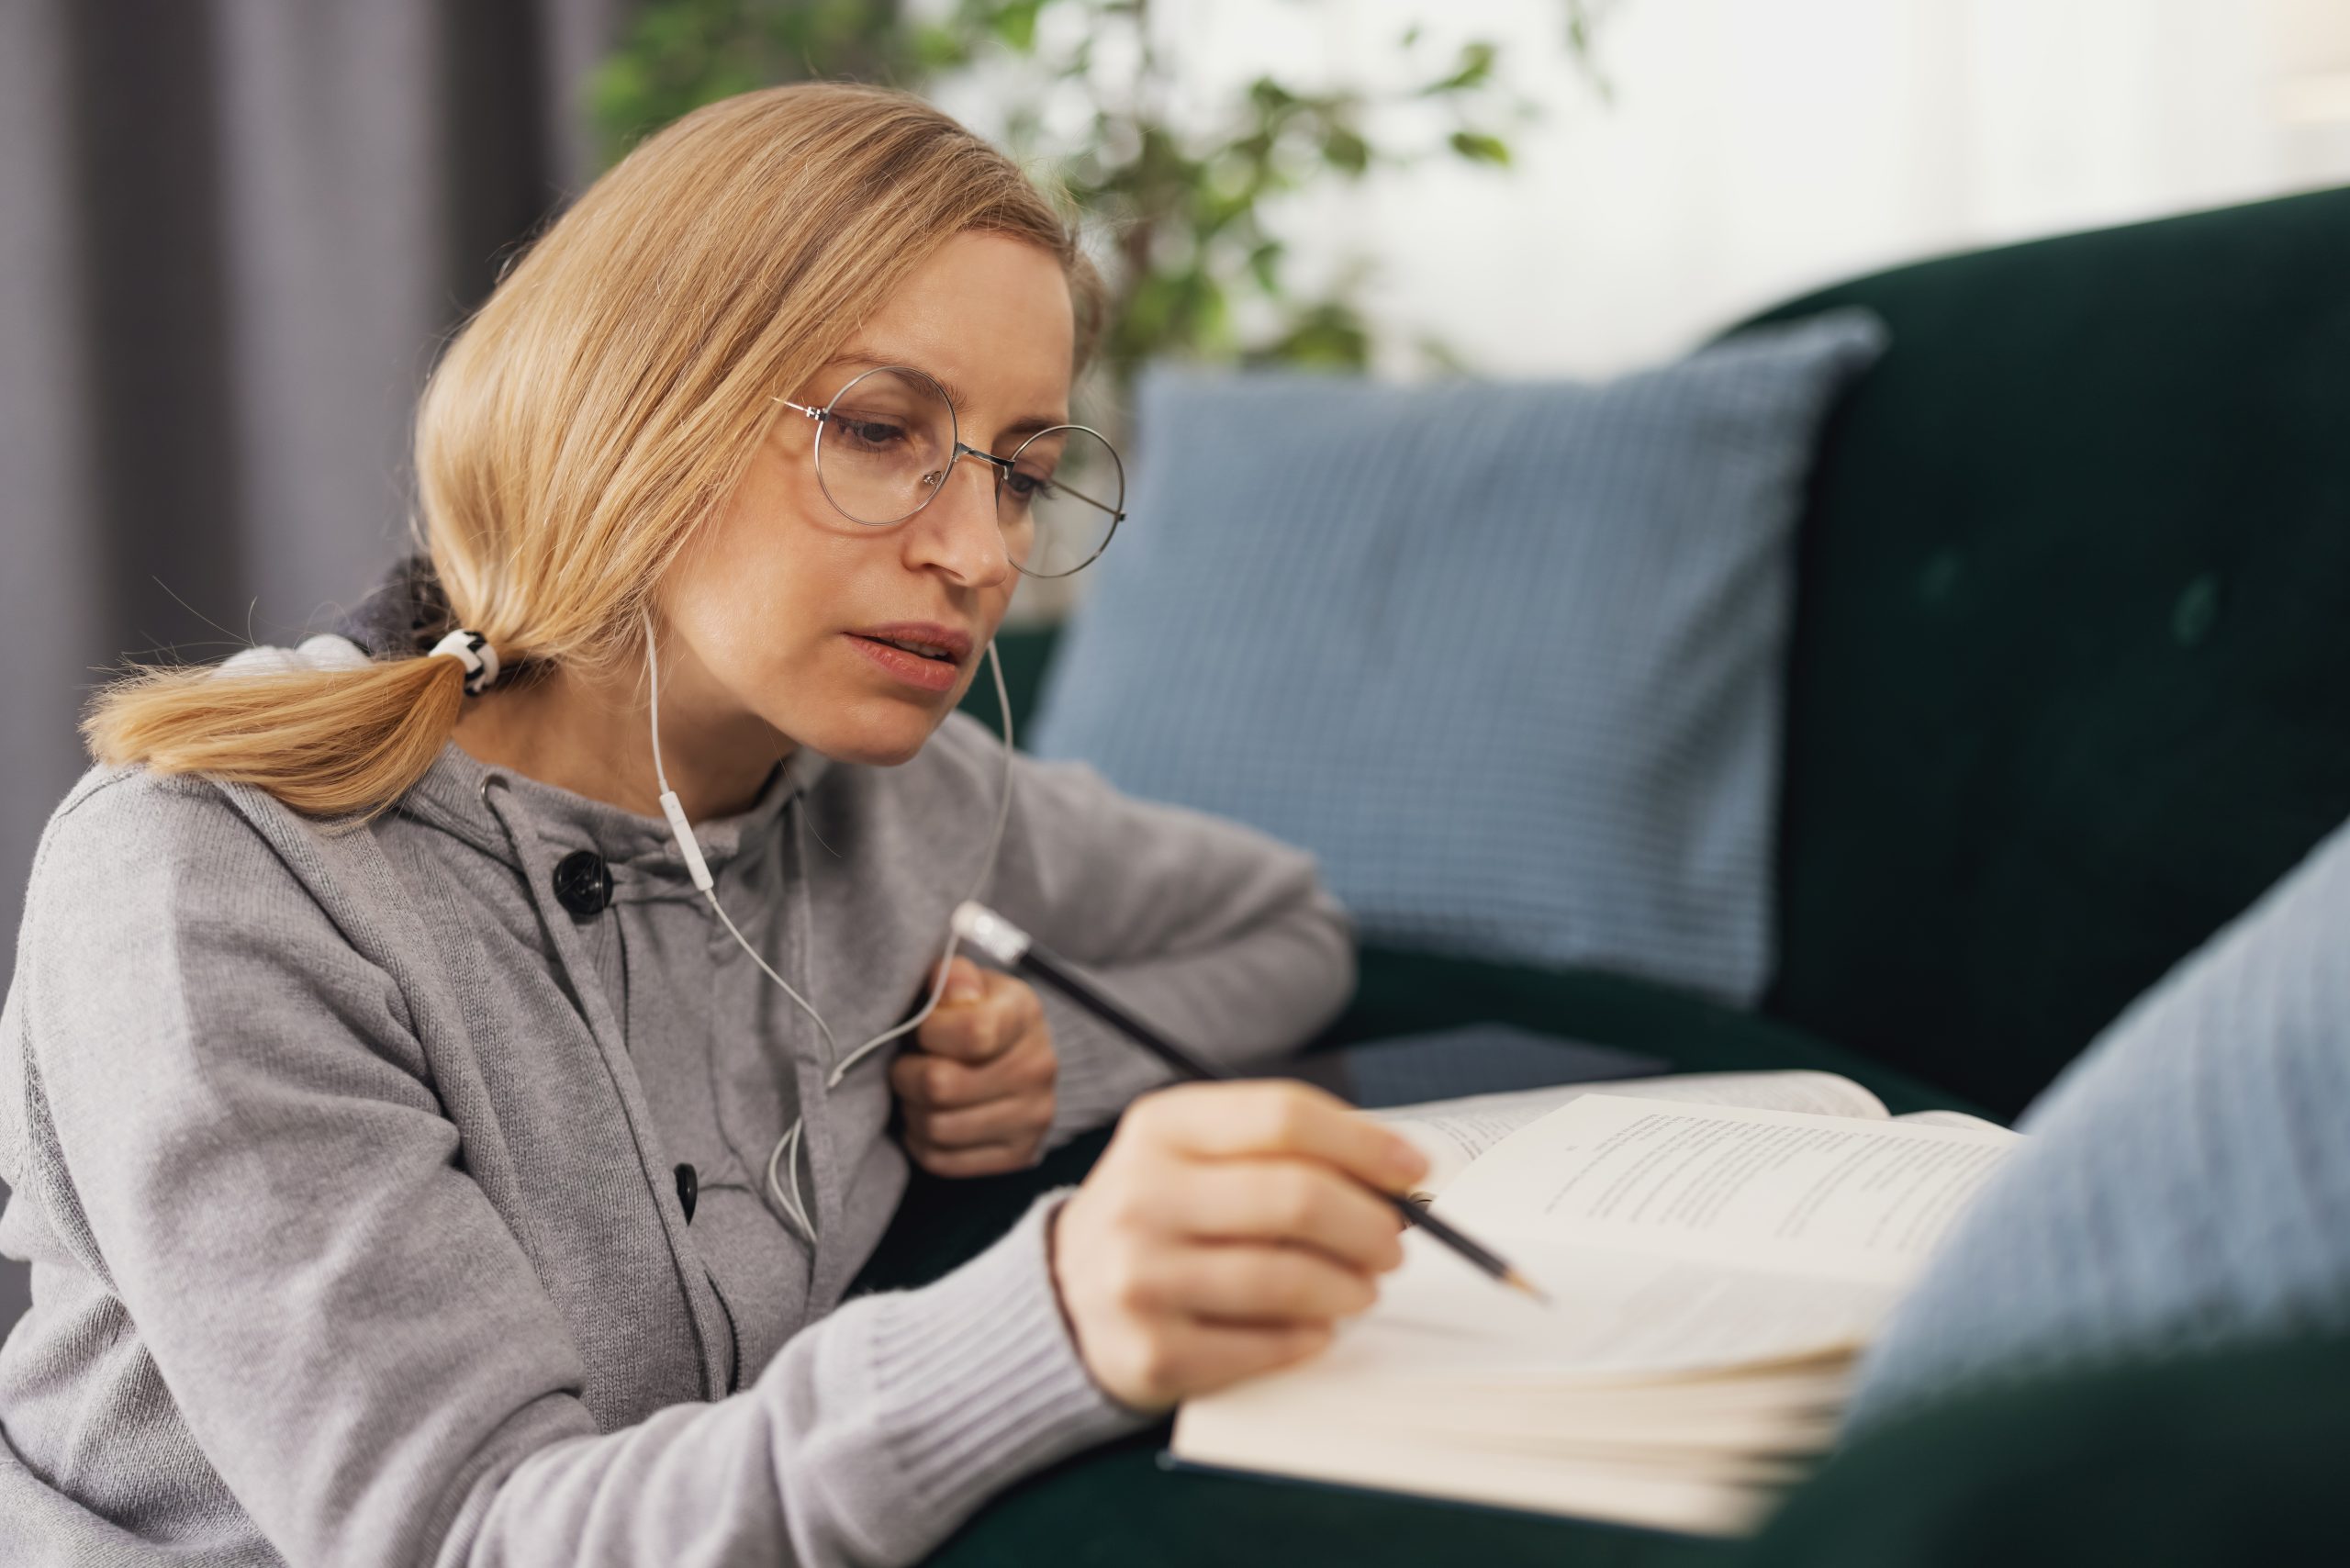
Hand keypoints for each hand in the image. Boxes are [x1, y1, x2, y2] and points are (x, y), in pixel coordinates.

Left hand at [890, 954, 1057, 1176]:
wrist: (1013, 1057)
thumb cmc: (973, 1013)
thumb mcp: (963, 982)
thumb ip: (951, 976)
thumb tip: (951, 990)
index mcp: (1024, 1013)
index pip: (972, 1033)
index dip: (928, 1033)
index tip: (922, 1030)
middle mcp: (1039, 1067)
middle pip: (941, 1086)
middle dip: (907, 1075)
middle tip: (907, 1065)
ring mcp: (1034, 1117)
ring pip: (937, 1128)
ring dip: (912, 1110)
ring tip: (916, 1092)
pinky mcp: (1019, 1155)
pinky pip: (943, 1161)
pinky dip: (922, 1142)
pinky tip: (929, 1117)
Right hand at [1047, 1080, 1429, 1412]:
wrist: (1064, 1297)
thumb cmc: (1164, 1214)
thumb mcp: (1197, 1154)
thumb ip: (1284, 1150)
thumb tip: (1400, 1171)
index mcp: (1162, 1127)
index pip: (1283, 1117)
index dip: (1364, 1143)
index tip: (1415, 1170)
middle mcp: (1142, 1193)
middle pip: (1295, 1197)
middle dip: (1368, 1225)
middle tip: (1395, 1245)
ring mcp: (1141, 1276)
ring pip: (1287, 1278)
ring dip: (1349, 1287)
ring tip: (1361, 1289)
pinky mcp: (1151, 1351)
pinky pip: (1264, 1346)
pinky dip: (1309, 1338)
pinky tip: (1316, 1328)